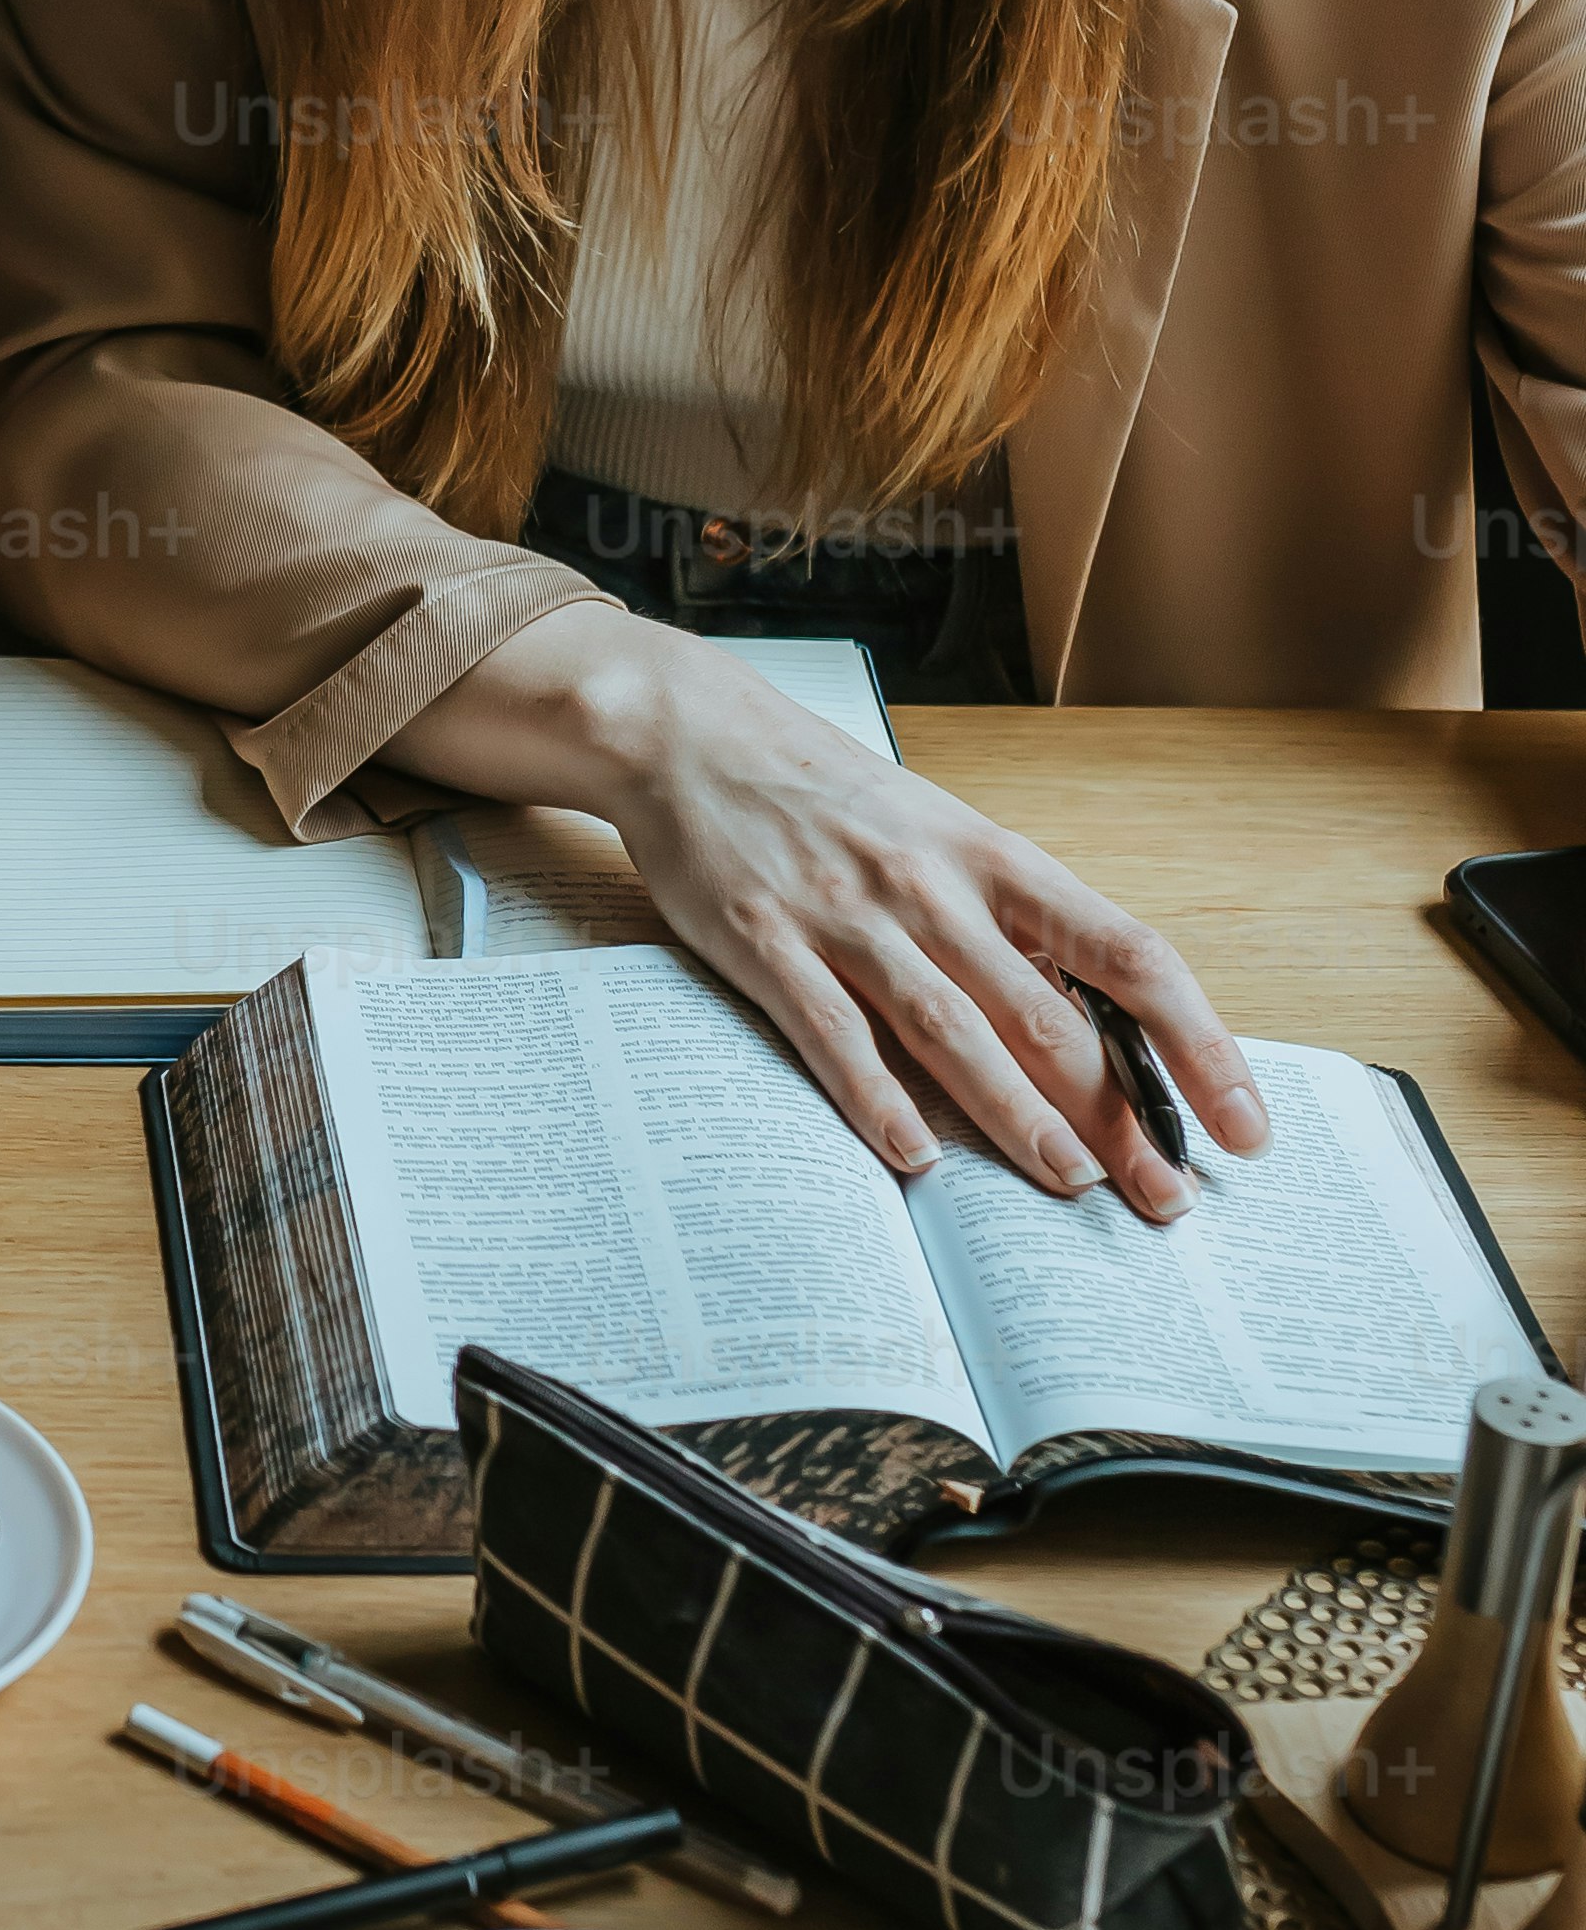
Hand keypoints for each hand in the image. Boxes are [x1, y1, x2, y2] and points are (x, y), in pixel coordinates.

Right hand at [426, 626, 1262, 1219]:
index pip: (1128, 954)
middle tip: (1165, 1196)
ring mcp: (849, 917)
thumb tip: (1084, 1030)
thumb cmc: (824, 793)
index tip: (1239, 1115)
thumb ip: (1003, 926)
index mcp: (993, 859)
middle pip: (1050, 1014)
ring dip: (1019, 1117)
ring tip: (1071, 1185)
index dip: (1196, 1041)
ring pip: (953, 1030)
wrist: (691, 733)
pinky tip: (912, 1156)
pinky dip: (876, 1099)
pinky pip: (833, 1034)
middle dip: (1117, 1115)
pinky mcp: (767, 942)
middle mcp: (934, 888)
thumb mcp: (936, 836)